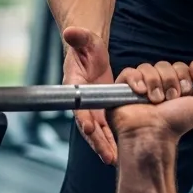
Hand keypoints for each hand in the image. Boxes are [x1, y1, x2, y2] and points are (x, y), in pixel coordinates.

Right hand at [62, 26, 117, 165]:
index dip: (84, 116)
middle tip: (108, 155)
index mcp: (76, 86)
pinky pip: (108, 128)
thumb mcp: (86, 41)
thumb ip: (79, 37)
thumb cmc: (87, 48)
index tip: (92, 127)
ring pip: (99, 131)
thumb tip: (70, 32)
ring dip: (106, 145)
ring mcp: (93, 107)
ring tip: (116, 160)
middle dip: (98, 141)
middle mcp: (83, 101)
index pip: (79, 104)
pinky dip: (113, 139)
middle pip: (89, 125)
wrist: (92, 54)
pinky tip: (122, 151)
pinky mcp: (103, 110)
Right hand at [108, 61, 192, 139]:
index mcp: (175, 84)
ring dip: (155, 84)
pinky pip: (129, 71)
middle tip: (168, 99)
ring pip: (147, 67)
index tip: (183, 94)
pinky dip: (136, 80)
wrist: (155, 134)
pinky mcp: (123, 88)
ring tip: (155, 101)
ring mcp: (140, 85)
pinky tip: (141, 93)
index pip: (180, 66)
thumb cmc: (177, 123)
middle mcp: (158, 83)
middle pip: (164, 64)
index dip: (183, 77)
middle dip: (169, 81)